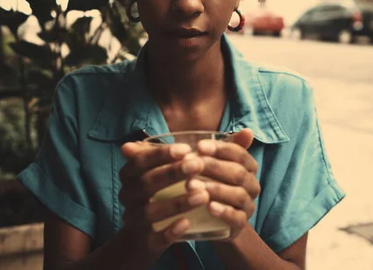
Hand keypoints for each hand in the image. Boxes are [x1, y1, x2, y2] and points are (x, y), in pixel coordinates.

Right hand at [118, 141, 208, 261]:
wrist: (143, 235)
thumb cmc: (162, 193)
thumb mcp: (168, 170)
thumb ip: (197, 153)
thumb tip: (245, 132)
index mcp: (130, 174)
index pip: (141, 160)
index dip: (162, 154)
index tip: (187, 149)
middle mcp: (128, 194)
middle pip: (146, 182)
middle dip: (172, 173)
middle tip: (197, 165)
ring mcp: (134, 219)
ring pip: (150, 211)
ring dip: (176, 203)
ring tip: (202, 196)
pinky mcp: (144, 240)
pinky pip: (154, 237)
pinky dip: (170, 231)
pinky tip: (187, 223)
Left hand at [188, 129, 259, 239]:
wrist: (215, 221)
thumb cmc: (214, 185)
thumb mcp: (216, 165)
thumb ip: (225, 148)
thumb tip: (248, 130)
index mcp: (249, 167)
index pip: (239, 154)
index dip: (220, 149)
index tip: (199, 146)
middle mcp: (252, 185)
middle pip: (238, 173)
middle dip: (214, 167)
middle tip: (191, 165)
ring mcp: (248, 206)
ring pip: (238, 195)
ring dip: (215, 189)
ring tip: (192, 185)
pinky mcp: (241, 224)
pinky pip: (237, 218)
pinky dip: (224, 212)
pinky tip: (209, 207)